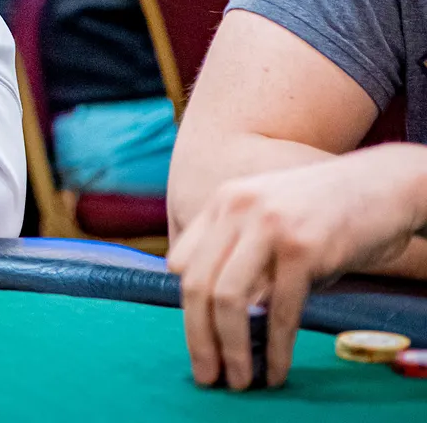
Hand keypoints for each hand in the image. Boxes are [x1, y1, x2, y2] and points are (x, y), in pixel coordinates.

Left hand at [168, 144, 426, 389]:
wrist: (386, 186)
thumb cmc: (328, 213)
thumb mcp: (270, 219)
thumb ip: (242, 255)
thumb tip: (218, 315)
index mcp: (222, 202)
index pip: (180, 263)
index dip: (186, 309)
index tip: (199, 342)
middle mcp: (236, 208)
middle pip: (196, 284)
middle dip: (199, 338)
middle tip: (207, 377)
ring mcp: (269, 225)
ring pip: (229, 298)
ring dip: (231, 349)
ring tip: (239, 380)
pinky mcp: (303, 248)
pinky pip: (279, 309)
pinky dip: (275, 347)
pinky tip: (276, 370)